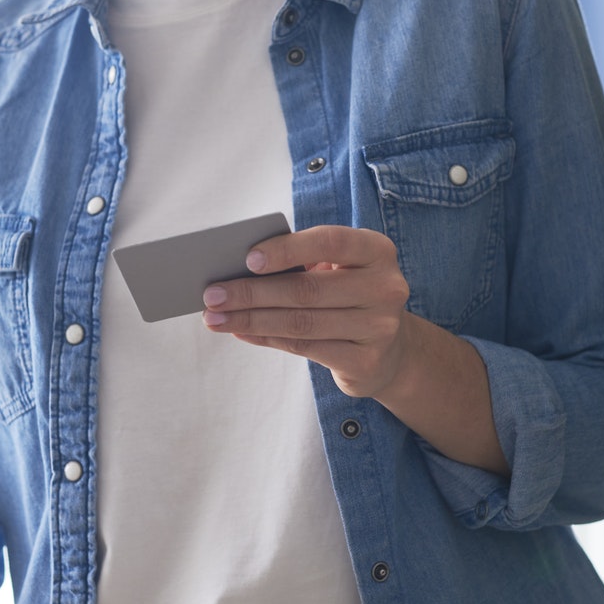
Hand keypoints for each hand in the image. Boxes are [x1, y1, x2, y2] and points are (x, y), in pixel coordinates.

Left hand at [201, 224, 415, 398]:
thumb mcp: (337, 270)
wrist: (392, 349)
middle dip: (252, 292)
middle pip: (307, 289)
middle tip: (211, 294)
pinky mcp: (366, 361)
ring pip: (301, 322)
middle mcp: (386, 287)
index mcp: (377, 251)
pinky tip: (242, 333)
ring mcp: (380, 327)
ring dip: (251, 319)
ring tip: (216, 318)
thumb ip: (301, 264)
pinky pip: (305, 348)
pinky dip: (267, 338)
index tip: (247, 259)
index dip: (287, 249)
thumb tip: (237, 271)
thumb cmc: (348, 296)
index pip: (330, 242)